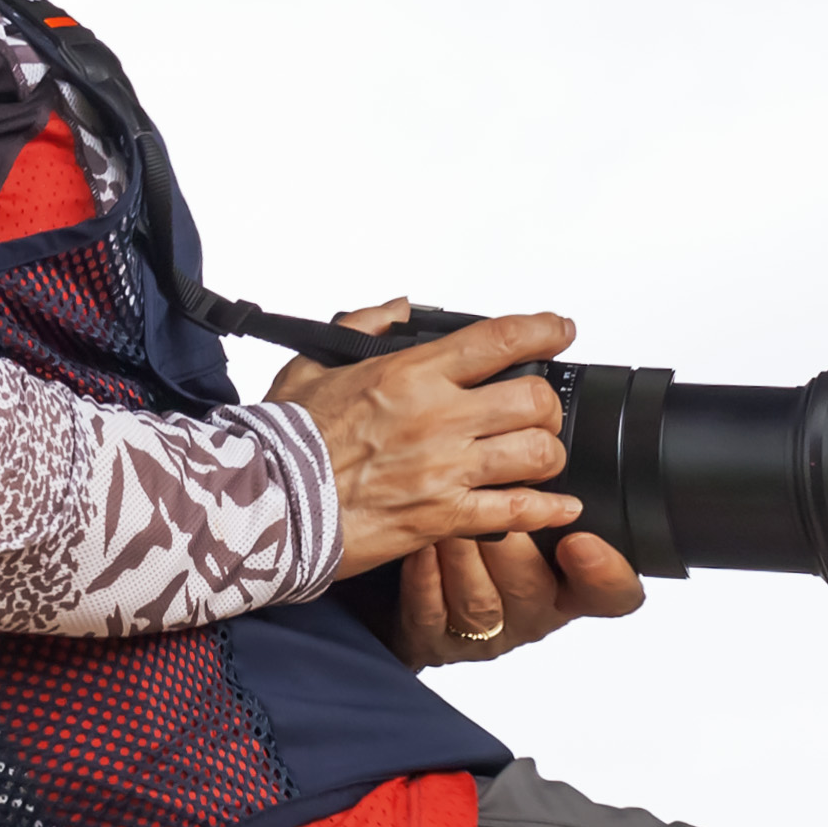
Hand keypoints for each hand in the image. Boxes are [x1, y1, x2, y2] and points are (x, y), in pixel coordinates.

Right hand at [266, 297, 584, 577]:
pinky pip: (516, 512)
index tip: (559, 330)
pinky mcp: (443, 518)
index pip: (499, 340)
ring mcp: (445, 470)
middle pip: (533, 400)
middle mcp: (437, 418)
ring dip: (546, 454)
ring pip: (536, 455)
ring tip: (538, 457)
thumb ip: (362, 327)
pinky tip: (562, 507)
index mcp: (409, 374)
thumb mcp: (313, 365)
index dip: (542, 331)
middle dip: (546, 405)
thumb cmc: (284, 441)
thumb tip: (396, 309)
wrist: (266, 506)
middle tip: (538, 410)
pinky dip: (547, 510)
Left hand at [384, 523, 647, 666]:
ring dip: (463, 555)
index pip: (613, 593)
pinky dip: (426, 577)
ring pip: (479, 603)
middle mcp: (531, 614)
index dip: (605, 573)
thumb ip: (549, 497)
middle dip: (509, 543)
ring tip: (448, 516)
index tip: (581, 541)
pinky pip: (431, 615)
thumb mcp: (535, 524)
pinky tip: (421, 546)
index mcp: (569, 588)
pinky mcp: (436, 642)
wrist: (427, 604)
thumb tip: (552, 442)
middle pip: (532, 588)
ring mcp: (482, 636)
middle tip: (489, 500)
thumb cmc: (488, 553)